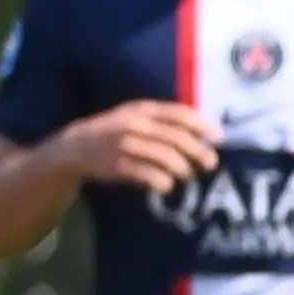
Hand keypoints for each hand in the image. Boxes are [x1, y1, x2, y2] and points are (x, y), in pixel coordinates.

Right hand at [65, 99, 220, 192]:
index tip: (219, 138)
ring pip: (165, 157)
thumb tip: (203, 134)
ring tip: (187, 175)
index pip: (178, 113)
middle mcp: (134, 124)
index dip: (202, 125)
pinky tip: (167, 185)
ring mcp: (124, 144)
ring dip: (183, 169)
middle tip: (210, 164)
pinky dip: (163, 182)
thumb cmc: (115, 131)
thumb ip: (165, 121)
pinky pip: (148, 175)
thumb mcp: (137, 117)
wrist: (74, 146)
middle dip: (198, 152)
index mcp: (142, 109)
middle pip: (176, 138)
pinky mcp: (117, 165)